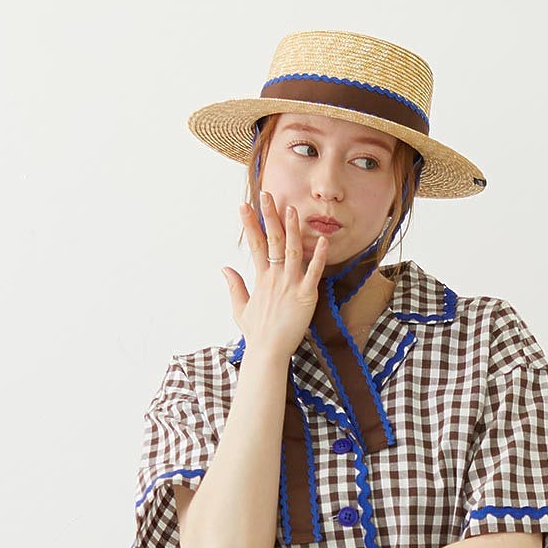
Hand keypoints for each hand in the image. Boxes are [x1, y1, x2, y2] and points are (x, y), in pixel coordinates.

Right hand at [220, 187, 330, 359]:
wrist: (268, 352)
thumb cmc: (256, 333)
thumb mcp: (240, 308)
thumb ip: (234, 286)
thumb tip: (224, 268)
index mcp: (261, 278)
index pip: (254, 244)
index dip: (249, 223)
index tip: (244, 205)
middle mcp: (275, 277)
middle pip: (273, 240)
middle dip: (269, 215)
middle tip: (267, 194)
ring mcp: (290, 285)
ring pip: (293, 250)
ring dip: (293, 228)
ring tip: (292, 208)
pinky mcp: (306, 296)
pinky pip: (313, 272)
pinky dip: (319, 256)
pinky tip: (323, 239)